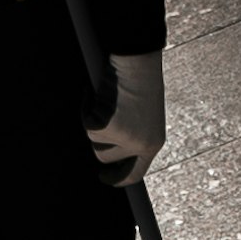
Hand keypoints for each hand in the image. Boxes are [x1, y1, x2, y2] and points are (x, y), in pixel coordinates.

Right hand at [87, 52, 165, 183]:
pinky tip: (98, 91)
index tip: (104, 177)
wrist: (138, 60)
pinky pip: (86, 123)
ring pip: (94, 140)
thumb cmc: (140, 79)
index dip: (118, 179)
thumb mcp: (142, 114)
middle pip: (105, 157)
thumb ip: (132, 134)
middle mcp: (142, 145)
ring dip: (93, 120)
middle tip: (96, 120)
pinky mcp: (108, 127)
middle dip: (98, 137)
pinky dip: (87, 106)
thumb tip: (109, 152)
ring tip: (107, 98)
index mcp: (154, 143)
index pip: (135, 173)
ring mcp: (125, 138)